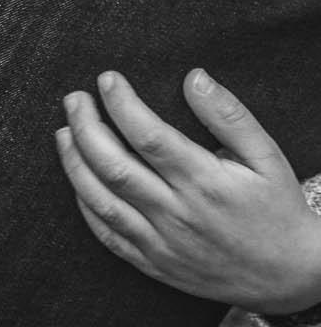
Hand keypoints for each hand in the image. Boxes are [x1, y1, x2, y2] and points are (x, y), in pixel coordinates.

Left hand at [57, 69, 320, 313]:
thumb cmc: (277, 208)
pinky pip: (109, 238)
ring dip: (75, 164)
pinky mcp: (156, 264)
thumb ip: (229, 115)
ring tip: (63, 132)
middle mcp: (178, 214)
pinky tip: (78, 180)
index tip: (106, 78)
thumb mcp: (266, 155)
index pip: (148, 136)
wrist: (290, 277)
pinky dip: (85, 207)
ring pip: (103, 202)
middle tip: (74, 98)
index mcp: (205, 182)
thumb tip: (193, 76)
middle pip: (115, 166)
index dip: (120, 103)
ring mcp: (163, 243)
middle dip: (86, 126)